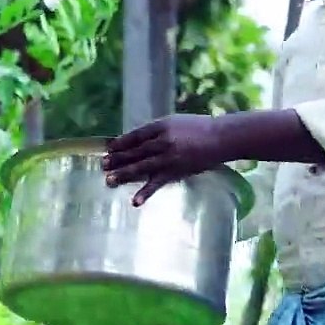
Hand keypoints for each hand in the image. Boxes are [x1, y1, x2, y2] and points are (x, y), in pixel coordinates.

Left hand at [102, 114, 227, 206]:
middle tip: (103, 165)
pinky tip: (134, 201)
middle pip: (134, 151)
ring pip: (140, 167)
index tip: (109, 148)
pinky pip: (157, 183)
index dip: (120, 142)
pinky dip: (145, 193)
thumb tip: (139, 141)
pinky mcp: (175, 172)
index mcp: (161, 126)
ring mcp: (167, 157)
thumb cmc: (199, 128)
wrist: (221, 138)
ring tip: (108, 180)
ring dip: (123, 174)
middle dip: (118, 159)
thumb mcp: (176, 122)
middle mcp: (161, 141)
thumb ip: (158, 131)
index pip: (135, 135)